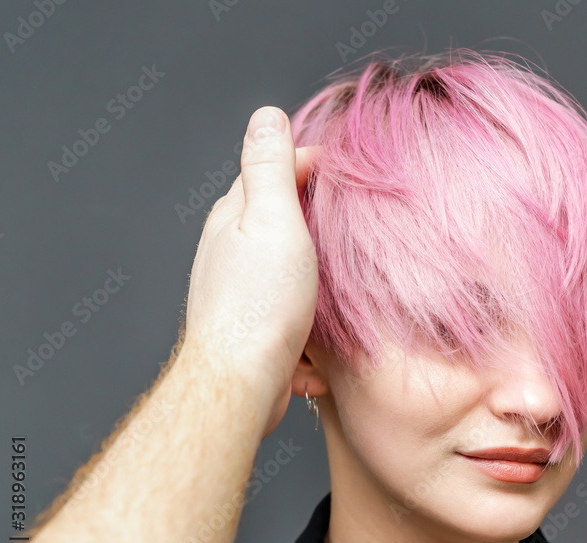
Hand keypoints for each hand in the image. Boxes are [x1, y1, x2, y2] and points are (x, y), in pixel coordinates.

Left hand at [183, 106, 318, 434]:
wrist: (240, 383)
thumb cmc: (259, 303)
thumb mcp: (271, 220)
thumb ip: (269, 167)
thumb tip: (267, 115)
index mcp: (233, 216)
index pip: (274, 171)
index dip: (312, 163)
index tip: (349, 172)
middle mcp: (230, 250)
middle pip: (282, 220)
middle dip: (318, 220)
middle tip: (357, 227)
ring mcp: (241, 292)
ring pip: (290, 270)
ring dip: (319, 277)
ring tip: (348, 286)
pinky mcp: (255, 330)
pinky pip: (291, 316)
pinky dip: (310, 325)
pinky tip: (322, 340)